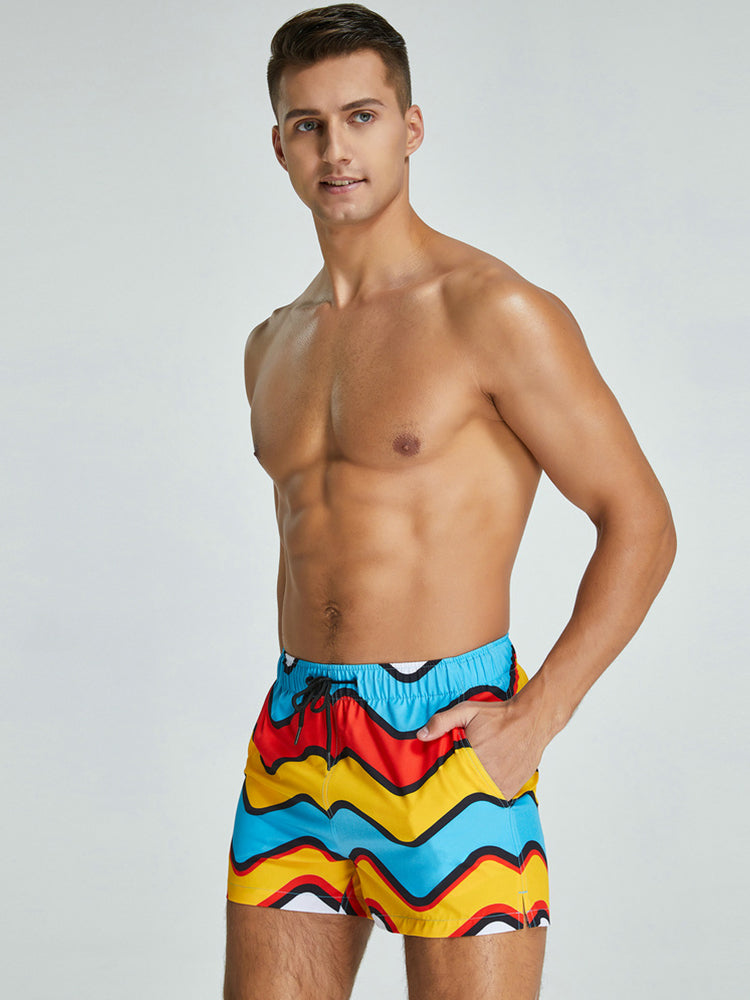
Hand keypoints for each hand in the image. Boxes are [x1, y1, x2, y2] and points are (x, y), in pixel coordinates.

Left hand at [417, 680, 549, 799]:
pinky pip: (495, 799)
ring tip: (467, 787)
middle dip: (456, 788)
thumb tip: (421, 735)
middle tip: (451, 786)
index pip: (448, 777)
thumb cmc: (498, 715)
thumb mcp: (467, 711)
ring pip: (479, 797)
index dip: (442, 780)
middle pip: (463, 789)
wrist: (531, 720)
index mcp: (471, 757)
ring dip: (472, 793)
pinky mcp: (512, 788)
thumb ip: (442, 721)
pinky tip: (483, 787)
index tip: (435, 784)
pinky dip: (488, 796)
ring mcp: (500, 783)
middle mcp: (486, 773)